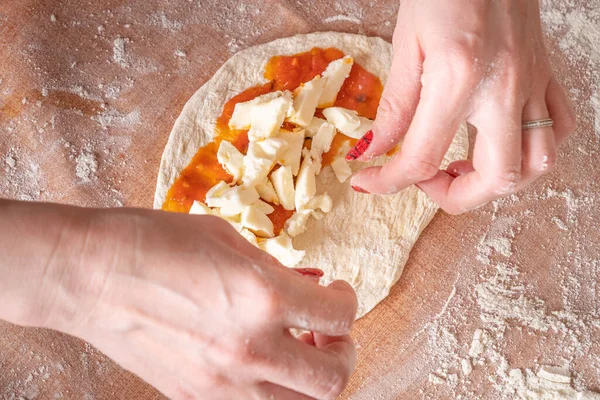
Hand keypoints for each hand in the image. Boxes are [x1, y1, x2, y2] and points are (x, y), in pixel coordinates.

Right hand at [6, 204, 357, 399]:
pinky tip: (257, 352)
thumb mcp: (229, 241)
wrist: (91, 275)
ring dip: (309, 374)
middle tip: (330, 331)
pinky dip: (270, 383)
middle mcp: (251, 349)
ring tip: (296, 344)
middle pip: (333, 380)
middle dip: (343, 353)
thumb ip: (278, 272)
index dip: (348, 300)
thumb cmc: (156, 241)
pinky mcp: (196, 396)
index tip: (338, 291)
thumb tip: (311, 288)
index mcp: (263, 298)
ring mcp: (223, 382)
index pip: (340, 317)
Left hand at [348, 0, 575, 213]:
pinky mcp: (546, 74)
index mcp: (458, 79)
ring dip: (498, 181)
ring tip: (463, 166)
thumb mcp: (406, 45)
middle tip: (426, 182)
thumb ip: (395, 107)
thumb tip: (375, 151)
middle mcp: (504, 88)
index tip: (368, 182)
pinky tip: (500, 141)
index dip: (389, 181)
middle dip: (454, 197)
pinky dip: (531, 151)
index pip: (423, 157)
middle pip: (496, 178)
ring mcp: (533, 83)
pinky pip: (557, 128)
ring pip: (537, 163)